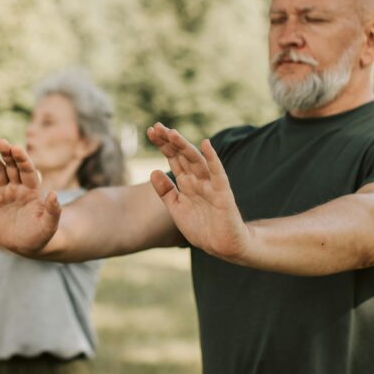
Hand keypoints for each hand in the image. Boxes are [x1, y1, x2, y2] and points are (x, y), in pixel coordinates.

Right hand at [0, 140, 60, 253]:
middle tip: (2, 142)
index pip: (27, 171)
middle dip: (7, 154)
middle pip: (12, 167)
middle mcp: (18, 188)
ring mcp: (5, 192)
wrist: (25, 247)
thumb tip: (54, 194)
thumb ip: (52, 211)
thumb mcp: (48, 226)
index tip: (17, 148)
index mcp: (32, 191)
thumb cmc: (40, 236)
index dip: (22, 160)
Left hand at [146, 123, 250, 261]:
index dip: (163, 145)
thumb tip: (153, 171)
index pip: (174, 158)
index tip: (150, 131)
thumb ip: (165, 192)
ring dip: (184, 146)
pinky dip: (212, 159)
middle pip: (183, 155)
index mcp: (187, 183)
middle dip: (170, 141)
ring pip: (196, 161)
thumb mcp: (176, 209)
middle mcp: (198, 180)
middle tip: (157, 127)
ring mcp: (210, 185)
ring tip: (171, 133)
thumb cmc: (201, 227)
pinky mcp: (222, 193)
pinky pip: (218, 173)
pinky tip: (206, 145)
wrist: (222, 246)